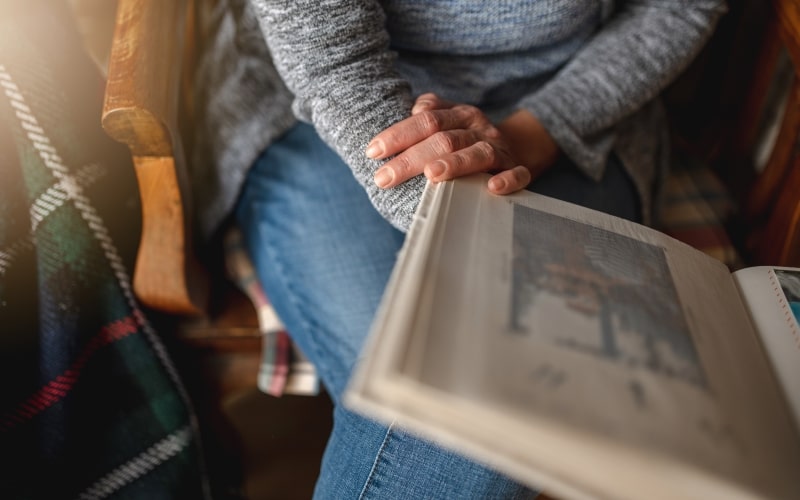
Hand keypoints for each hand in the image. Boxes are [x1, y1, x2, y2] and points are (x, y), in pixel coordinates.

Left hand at [367, 93, 558, 194]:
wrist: (515, 146)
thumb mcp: (447, 121)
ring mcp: (499, 149)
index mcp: (459, 115)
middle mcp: (479, 128)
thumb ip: (427, 114)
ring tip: (431, 175)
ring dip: (454, 164)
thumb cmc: (465, 139)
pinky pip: (517, 174)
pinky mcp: (515, 168)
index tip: (373, 152)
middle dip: (411, 159)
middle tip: (384, 177)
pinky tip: (491, 188)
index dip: (398, 135)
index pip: (426, 121)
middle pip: (444, 139)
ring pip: (477, 154)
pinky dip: (507, 180)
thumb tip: (412, 110)